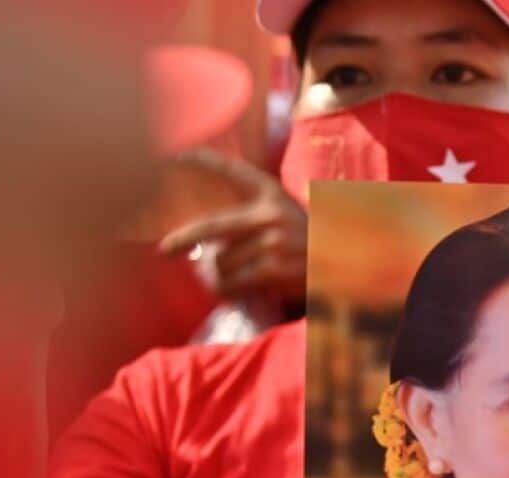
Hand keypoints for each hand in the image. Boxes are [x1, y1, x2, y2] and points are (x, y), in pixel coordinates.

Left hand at [159, 148, 306, 301]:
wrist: (345, 266)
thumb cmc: (308, 244)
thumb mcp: (285, 217)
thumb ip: (250, 220)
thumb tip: (205, 247)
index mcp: (272, 194)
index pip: (233, 171)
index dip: (204, 161)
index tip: (177, 155)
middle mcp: (270, 213)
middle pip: (212, 226)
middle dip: (183, 239)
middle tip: (163, 251)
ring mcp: (272, 241)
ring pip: (222, 262)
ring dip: (216, 275)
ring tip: (222, 280)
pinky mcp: (273, 267)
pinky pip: (234, 281)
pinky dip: (226, 290)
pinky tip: (229, 291)